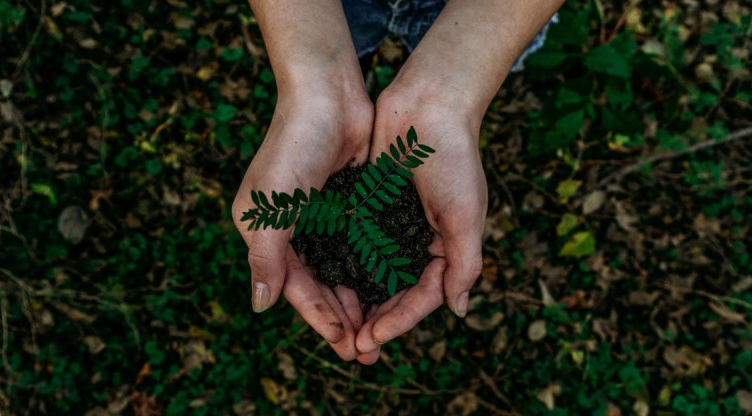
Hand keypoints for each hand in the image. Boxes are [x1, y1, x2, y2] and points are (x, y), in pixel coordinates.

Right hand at [232, 88, 373, 360]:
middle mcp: (293, 229)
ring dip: (359, 299)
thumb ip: (266, 258)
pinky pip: (361, 246)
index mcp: (266, 232)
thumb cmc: (293, 147)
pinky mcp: (349, 203)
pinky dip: (372, 269)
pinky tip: (389, 289)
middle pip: (320, 284)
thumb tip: (260, 306)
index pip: (294, 287)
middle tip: (366, 350)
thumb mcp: (271, 207)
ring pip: (342, 270)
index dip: (318, 317)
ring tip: (379, 329)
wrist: (328, 94)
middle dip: (342, 317)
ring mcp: (323, 217)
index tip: (343, 344)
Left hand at [354, 86, 486, 364]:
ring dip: (356, 301)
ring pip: (371, 274)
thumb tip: (458, 310)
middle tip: (352, 348)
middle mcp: (418, 241)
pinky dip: (342, 265)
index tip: (373, 338)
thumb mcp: (465, 214)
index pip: (422, 296)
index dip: (399, 321)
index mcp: (445, 247)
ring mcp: (392, 225)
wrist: (428, 104)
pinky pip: (354, 244)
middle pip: (394, 292)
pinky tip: (324, 283)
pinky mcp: (369, 206)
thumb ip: (464, 263)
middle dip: (375, 320)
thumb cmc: (453, 158)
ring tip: (336, 327)